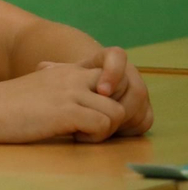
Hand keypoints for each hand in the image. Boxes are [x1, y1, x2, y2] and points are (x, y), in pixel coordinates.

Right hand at [0, 63, 126, 142]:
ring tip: (82, 134)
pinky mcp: (66, 111)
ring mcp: (70, 93)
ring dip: (106, 129)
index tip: (97, 110)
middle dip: (118, 112)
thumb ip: (55, 86)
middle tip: (97, 127)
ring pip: (118, 111)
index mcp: (66, 70)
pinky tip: (72, 137)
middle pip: (123, 89)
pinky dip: (94, 138)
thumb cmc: (2, 105)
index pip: (112, 71)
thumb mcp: (35, 87)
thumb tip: (64, 92)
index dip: (114, 94)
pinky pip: (103, 125)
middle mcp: (72, 76)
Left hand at [38, 47, 153, 136]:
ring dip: (122, 119)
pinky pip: (145, 121)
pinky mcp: (144, 110)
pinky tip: (109, 133)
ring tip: (99, 128)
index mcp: (107, 60)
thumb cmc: (67, 84)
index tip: (101, 91)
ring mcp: (137, 93)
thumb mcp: (61, 76)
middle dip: (118, 106)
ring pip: (140, 107)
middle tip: (99, 119)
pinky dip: (129, 129)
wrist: (81, 95)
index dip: (113, 72)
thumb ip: (55, 71)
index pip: (117, 57)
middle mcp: (128, 74)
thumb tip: (44, 68)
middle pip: (135, 88)